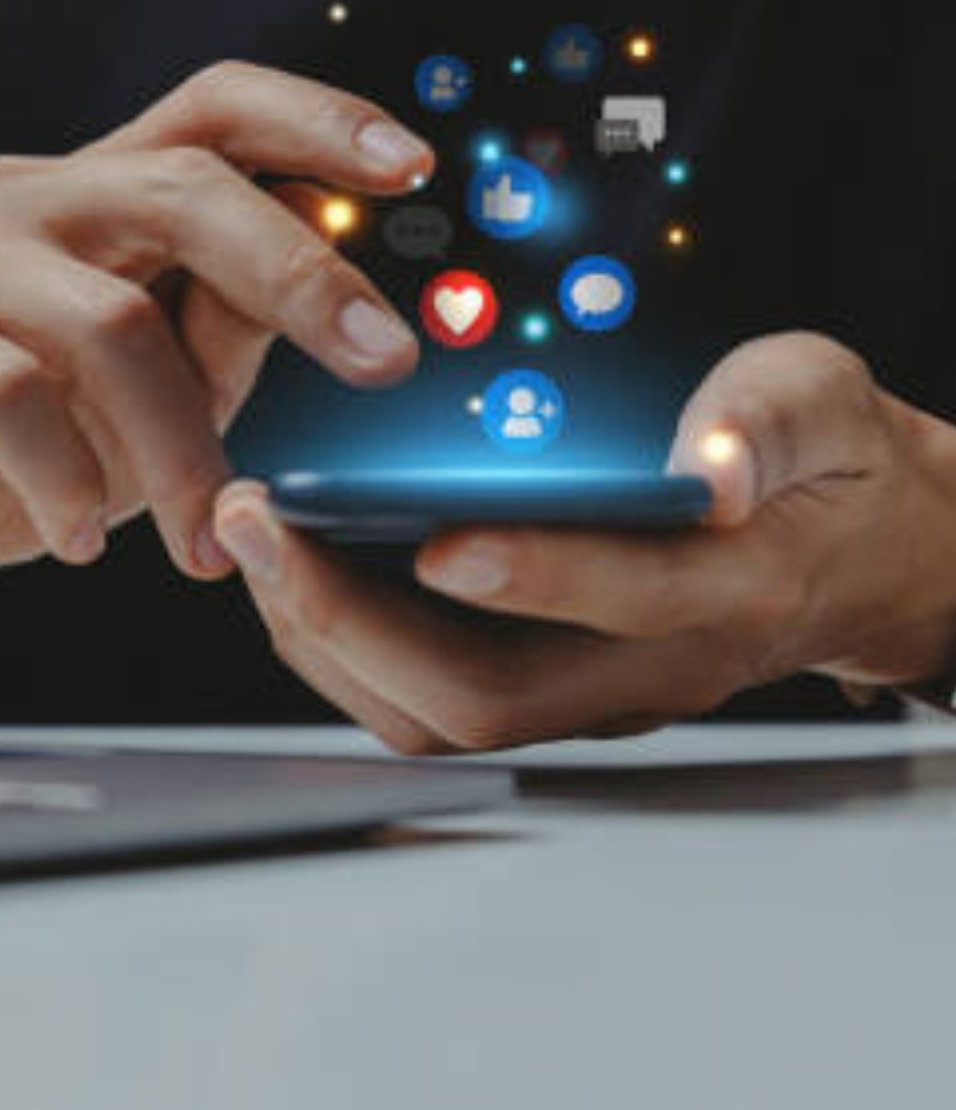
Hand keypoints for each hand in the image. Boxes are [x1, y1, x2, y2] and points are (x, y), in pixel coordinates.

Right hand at [0, 62, 432, 582]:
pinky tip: (81, 537)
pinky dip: (64, 478)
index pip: (219, 111)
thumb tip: (324, 228)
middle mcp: (37, 196)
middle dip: (302, 275)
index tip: (415, 162)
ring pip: (112, 322)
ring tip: (204, 540)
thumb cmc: (39, 433)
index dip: (319, 121)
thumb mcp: (159, 379)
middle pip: (186, 187)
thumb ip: (230, 315)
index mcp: (107, 192)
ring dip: (180, 448)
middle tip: (387, 362)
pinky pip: (8, 393)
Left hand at [215, 333, 955, 752]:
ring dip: (329, 641)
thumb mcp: (825, 403)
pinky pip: (436, 697)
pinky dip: (352, 647)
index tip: (426, 532)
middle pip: (488, 696)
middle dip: (351, 621)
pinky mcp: (562, 683)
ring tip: (256, 543)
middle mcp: (653, 664)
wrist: (860, 553)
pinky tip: (303, 572)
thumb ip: (768, 420)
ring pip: (442, 713)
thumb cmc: (834, 470)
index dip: (530, 575)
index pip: (625, 601)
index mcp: (732, 589)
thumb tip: (711, 462)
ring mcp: (600, 688)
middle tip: (260, 525)